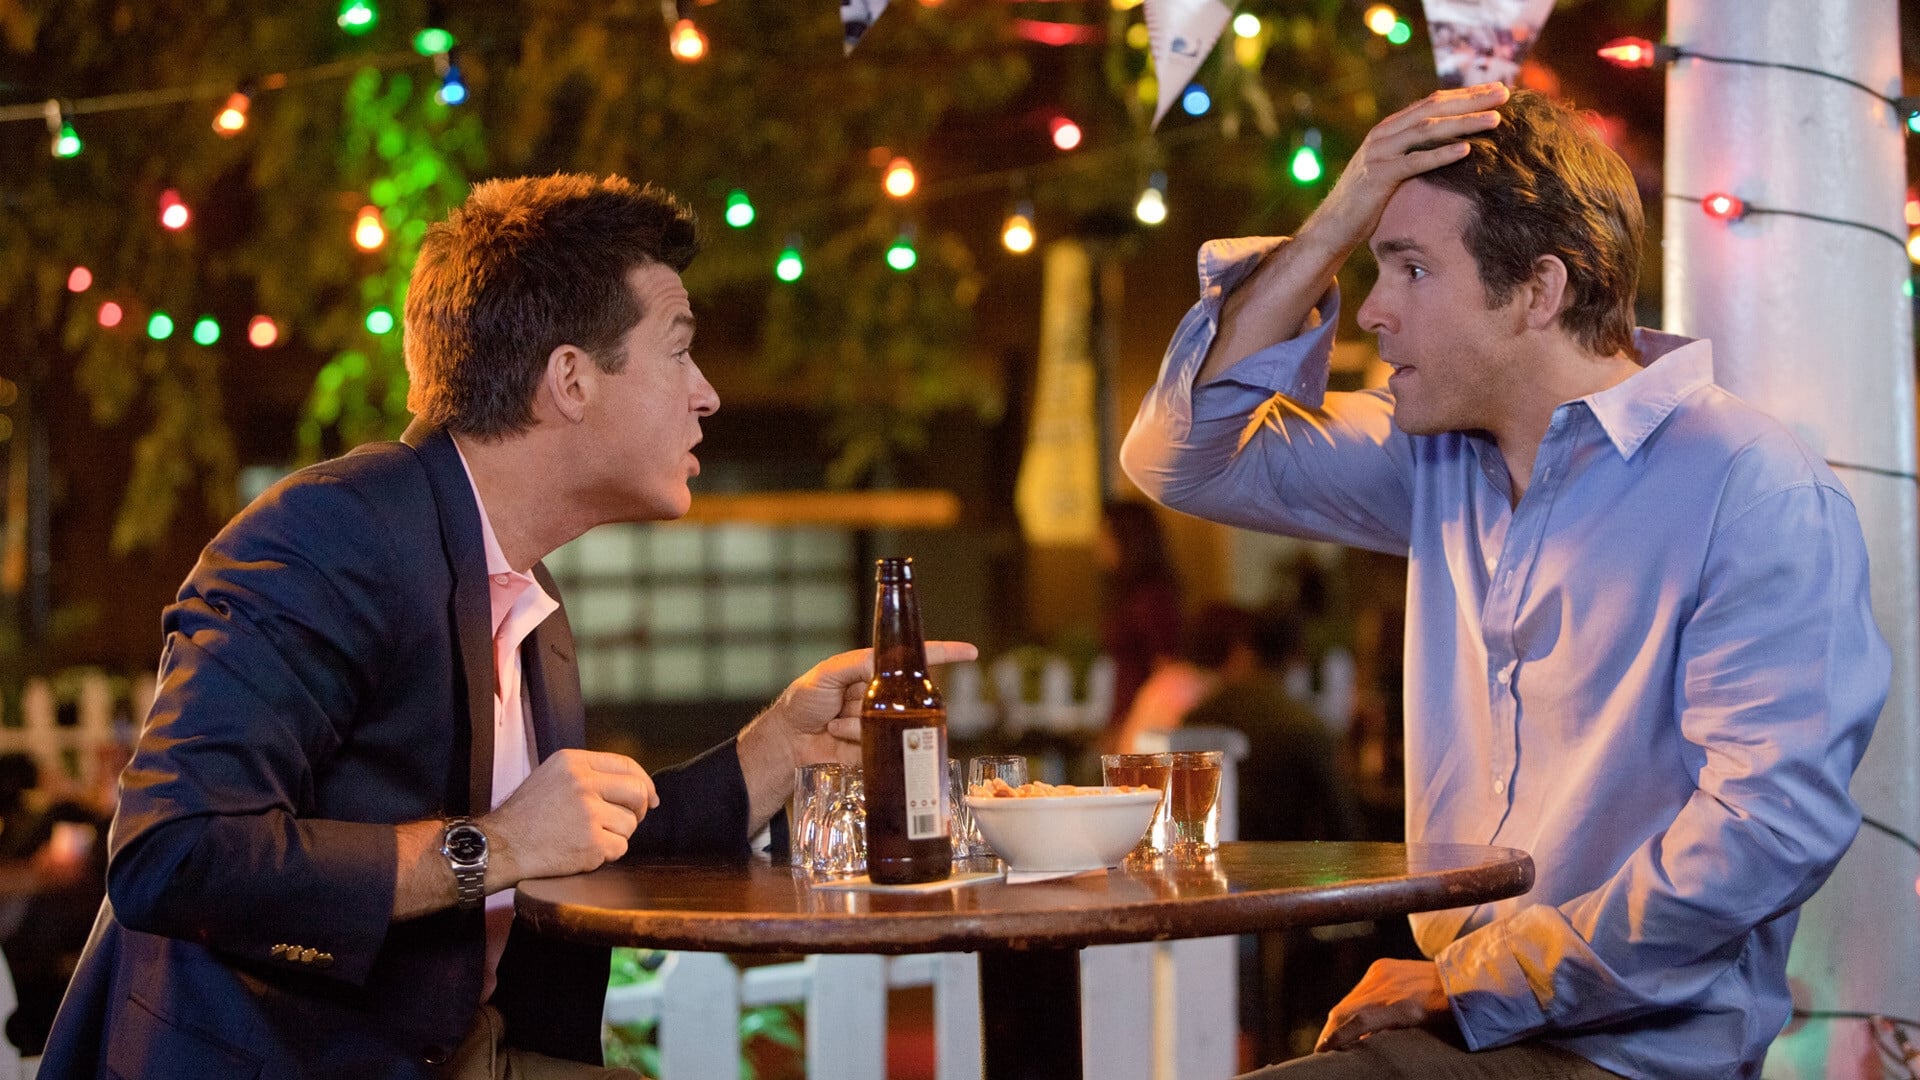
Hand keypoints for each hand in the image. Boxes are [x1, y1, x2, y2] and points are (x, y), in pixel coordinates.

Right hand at [479, 748, 658, 885]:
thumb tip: (637, 787)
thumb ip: (588, 775)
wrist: (500, 847)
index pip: (625, 764)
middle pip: (637, 792)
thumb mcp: (552, 776)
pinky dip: (607, 854)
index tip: (650, 798)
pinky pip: (620, 848)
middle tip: (629, 821)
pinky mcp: (591, 842)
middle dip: (639, 810)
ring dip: (617, 835)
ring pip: (630, 823)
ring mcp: (588, 813)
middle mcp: (583, 783)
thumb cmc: (526, 815)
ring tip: (590, 837)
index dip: (644, 782)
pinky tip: (584, 851)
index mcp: (573, 761)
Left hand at [762, 641, 980, 764]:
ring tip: (834, 724)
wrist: (787, 742)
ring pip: (891, 724)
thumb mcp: (826, 674)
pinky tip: (837, 738)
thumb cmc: (802, 702)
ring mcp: (880, 723)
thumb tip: (882, 661)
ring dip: (860, 725)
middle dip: (880, 705)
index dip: (942, 654)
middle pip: (904, 698)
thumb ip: (856, 664)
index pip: (912, 659)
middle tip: (845, 706)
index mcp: (872, 672)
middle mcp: (881, 696)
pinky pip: (881, 745)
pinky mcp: (876, 748)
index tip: (969, 652)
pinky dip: (857, 742)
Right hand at [1301, 83, 1508, 253]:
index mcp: (1389, 128)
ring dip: (1464, 122)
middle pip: (1433, 108)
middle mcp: (1384, 134)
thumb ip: (1413, 153)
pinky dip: (1441, 154)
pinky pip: (1414, 161)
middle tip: (1506, 93)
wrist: (1333, 226)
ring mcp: (1379, 153)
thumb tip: (1449, 147)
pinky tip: (1466, 150)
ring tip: (1495, 119)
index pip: (1432, 102)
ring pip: (1427, 130)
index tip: (1497, 89)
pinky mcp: (1378, 176)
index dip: (1466, 94)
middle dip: (1472, 100)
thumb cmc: (1368, 202)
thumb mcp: (1392, 169)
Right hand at [1315, 959, 1451, 1052]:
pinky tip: (1354, 1015)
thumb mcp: (1418, 1033)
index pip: (1355, 1022)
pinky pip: (1360, 988)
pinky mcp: (1381, 966)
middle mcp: (1386, 986)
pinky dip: (1354, 1003)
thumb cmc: (1446, 1016)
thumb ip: (1387, 1037)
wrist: (1462, 981)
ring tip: (1335, 1035)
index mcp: (1399, 1007)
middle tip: (1323, 1048)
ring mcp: (1381, 973)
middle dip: (1331, 1031)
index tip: (1322, 1051)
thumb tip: (1361, 1044)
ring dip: (1341, 1018)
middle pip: (1344, 1010)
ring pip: (1349, 999)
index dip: (1334, 1037)